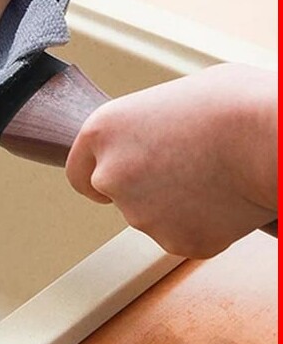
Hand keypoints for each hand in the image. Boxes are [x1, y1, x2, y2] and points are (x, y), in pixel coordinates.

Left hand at [66, 64, 277, 258]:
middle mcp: (111, 174)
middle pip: (118, 197)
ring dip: (177, 207)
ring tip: (212, 177)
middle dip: (145, 191)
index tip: (114, 184)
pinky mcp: (177, 241)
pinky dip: (206, 226)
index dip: (99, 179)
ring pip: (155, 218)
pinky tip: (225, 199)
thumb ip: (141, 129)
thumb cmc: (228, 105)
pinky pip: (188, 237)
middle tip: (185, 171)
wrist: (267, 136)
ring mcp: (141, 213)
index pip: (79, 174)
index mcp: (101, 132)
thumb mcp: (164, 102)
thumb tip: (148, 142)